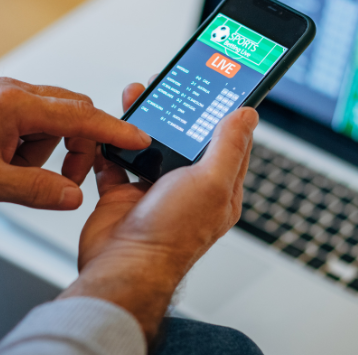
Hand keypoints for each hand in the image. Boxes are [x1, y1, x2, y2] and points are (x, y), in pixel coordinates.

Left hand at [0, 77, 150, 209]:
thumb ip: (35, 190)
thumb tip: (73, 196)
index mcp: (17, 107)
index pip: (82, 116)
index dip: (115, 130)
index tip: (139, 139)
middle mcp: (16, 94)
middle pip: (74, 114)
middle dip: (80, 147)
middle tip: (64, 180)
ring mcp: (8, 96)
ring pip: (55, 120)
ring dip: (51, 149)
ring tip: (18, 172)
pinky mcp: (0, 103)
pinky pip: (34, 121)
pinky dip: (34, 144)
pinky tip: (9, 162)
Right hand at [60, 81, 257, 341]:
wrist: (123, 265)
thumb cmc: (171, 234)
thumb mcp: (212, 182)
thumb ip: (229, 146)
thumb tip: (247, 115)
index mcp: (219, 190)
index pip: (229, 144)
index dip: (224, 115)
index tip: (216, 88)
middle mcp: (189, 191)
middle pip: (185, 141)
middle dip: (176, 112)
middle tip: (168, 86)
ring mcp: (155, 192)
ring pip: (150, 147)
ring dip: (142, 122)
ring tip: (137, 96)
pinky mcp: (123, 196)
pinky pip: (117, 162)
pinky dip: (111, 145)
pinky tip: (110, 128)